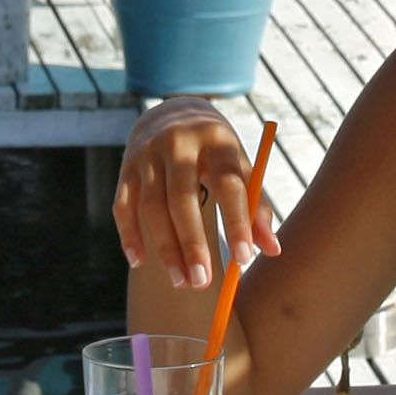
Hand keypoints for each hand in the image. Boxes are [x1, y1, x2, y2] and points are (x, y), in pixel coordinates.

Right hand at [116, 100, 276, 290]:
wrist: (173, 112)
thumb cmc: (216, 152)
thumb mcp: (241, 166)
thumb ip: (256, 206)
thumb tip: (272, 250)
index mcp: (217, 140)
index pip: (228, 183)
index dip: (237, 222)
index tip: (244, 259)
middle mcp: (178, 143)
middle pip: (183, 198)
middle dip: (193, 244)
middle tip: (203, 282)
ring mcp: (147, 154)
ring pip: (152, 207)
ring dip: (165, 248)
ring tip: (181, 282)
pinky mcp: (126, 167)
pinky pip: (123, 206)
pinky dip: (130, 235)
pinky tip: (140, 261)